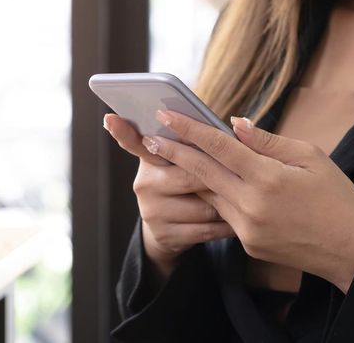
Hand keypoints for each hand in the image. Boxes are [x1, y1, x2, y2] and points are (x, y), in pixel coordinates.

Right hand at [103, 114, 234, 281]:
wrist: (173, 232)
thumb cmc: (189, 185)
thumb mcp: (186, 163)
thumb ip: (198, 145)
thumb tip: (235, 124)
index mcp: (150, 159)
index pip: (134, 142)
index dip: (122, 132)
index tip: (110, 119)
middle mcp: (145, 183)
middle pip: (191, 174)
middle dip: (220, 177)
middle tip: (243, 175)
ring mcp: (152, 211)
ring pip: (204, 204)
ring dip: (229, 204)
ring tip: (242, 201)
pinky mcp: (165, 235)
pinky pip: (207, 228)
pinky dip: (228, 225)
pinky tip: (238, 221)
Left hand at [143, 110, 353, 292]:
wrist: (351, 250)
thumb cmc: (336, 196)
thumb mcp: (311, 157)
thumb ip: (267, 141)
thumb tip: (233, 124)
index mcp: (268, 178)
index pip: (219, 147)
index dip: (190, 129)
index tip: (166, 115)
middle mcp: (251, 205)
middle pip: (202, 172)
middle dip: (173, 152)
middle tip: (149, 137)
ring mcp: (246, 228)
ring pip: (209, 194)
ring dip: (191, 175)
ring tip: (171, 154)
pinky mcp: (246, 244)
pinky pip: (224, 214)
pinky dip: (216, 196)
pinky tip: (207, 183)